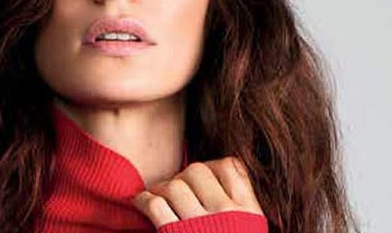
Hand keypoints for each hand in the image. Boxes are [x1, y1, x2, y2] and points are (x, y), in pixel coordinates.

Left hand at [132, 156, 263, 227]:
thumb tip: (220, 179)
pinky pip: (155, 206)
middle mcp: (226, 214)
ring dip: (160, 188)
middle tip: (175, 187)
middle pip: (197, 170)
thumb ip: (241, 206)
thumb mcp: (251, 228)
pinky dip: (143, 201)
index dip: (213, 166)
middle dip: (183, 176)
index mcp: (249, 212)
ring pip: (174, 185)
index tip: (203, 178)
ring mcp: (200, 225)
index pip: (231, 166)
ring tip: (155, 194)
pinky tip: (140, 202)